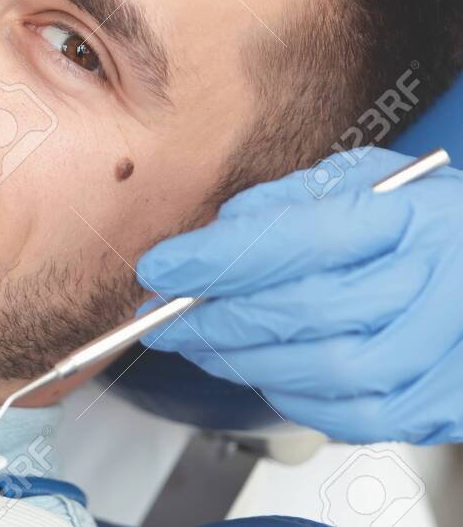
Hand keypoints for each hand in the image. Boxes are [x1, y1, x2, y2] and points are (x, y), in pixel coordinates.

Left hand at [136, 147, 462, 443]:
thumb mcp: (365, 180)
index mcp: (411, 216)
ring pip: (319, 371)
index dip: (216, 260)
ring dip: (241, 361)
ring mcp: (445, 351)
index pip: (297, 240)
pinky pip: (349, 416)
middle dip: (213, 318)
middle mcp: (437, 284)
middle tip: (162, 316)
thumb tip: (214, 236)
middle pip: (301, 312)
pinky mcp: (444, 403)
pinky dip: (291, 395)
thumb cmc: (427, 221)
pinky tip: (263, 369)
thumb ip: (289, 200)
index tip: (161, 267)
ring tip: (200, 342)